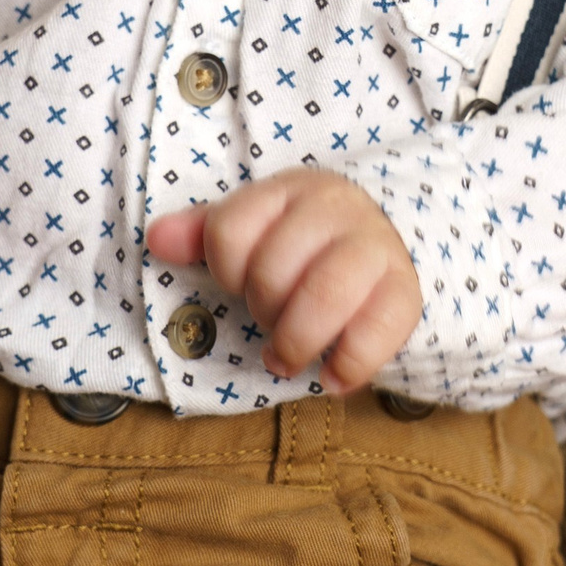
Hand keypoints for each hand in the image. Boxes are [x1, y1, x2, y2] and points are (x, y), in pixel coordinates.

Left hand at [146, 170, 421, 395]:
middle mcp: (338, 208)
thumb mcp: (253, 229)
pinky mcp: (406, 294)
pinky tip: (332, 376)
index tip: (237, 283)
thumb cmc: (303, 247)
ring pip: (324, 295)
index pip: (231, 232)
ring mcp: (377, 248)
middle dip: (262, 310)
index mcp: (291, 189)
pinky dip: (348, 364)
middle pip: (273, 271)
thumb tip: (158, 238)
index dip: (224, 272)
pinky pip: (378, 332)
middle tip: (269, 323)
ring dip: (296, 340)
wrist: (380, 255)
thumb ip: (203, 234)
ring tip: (287, 357)